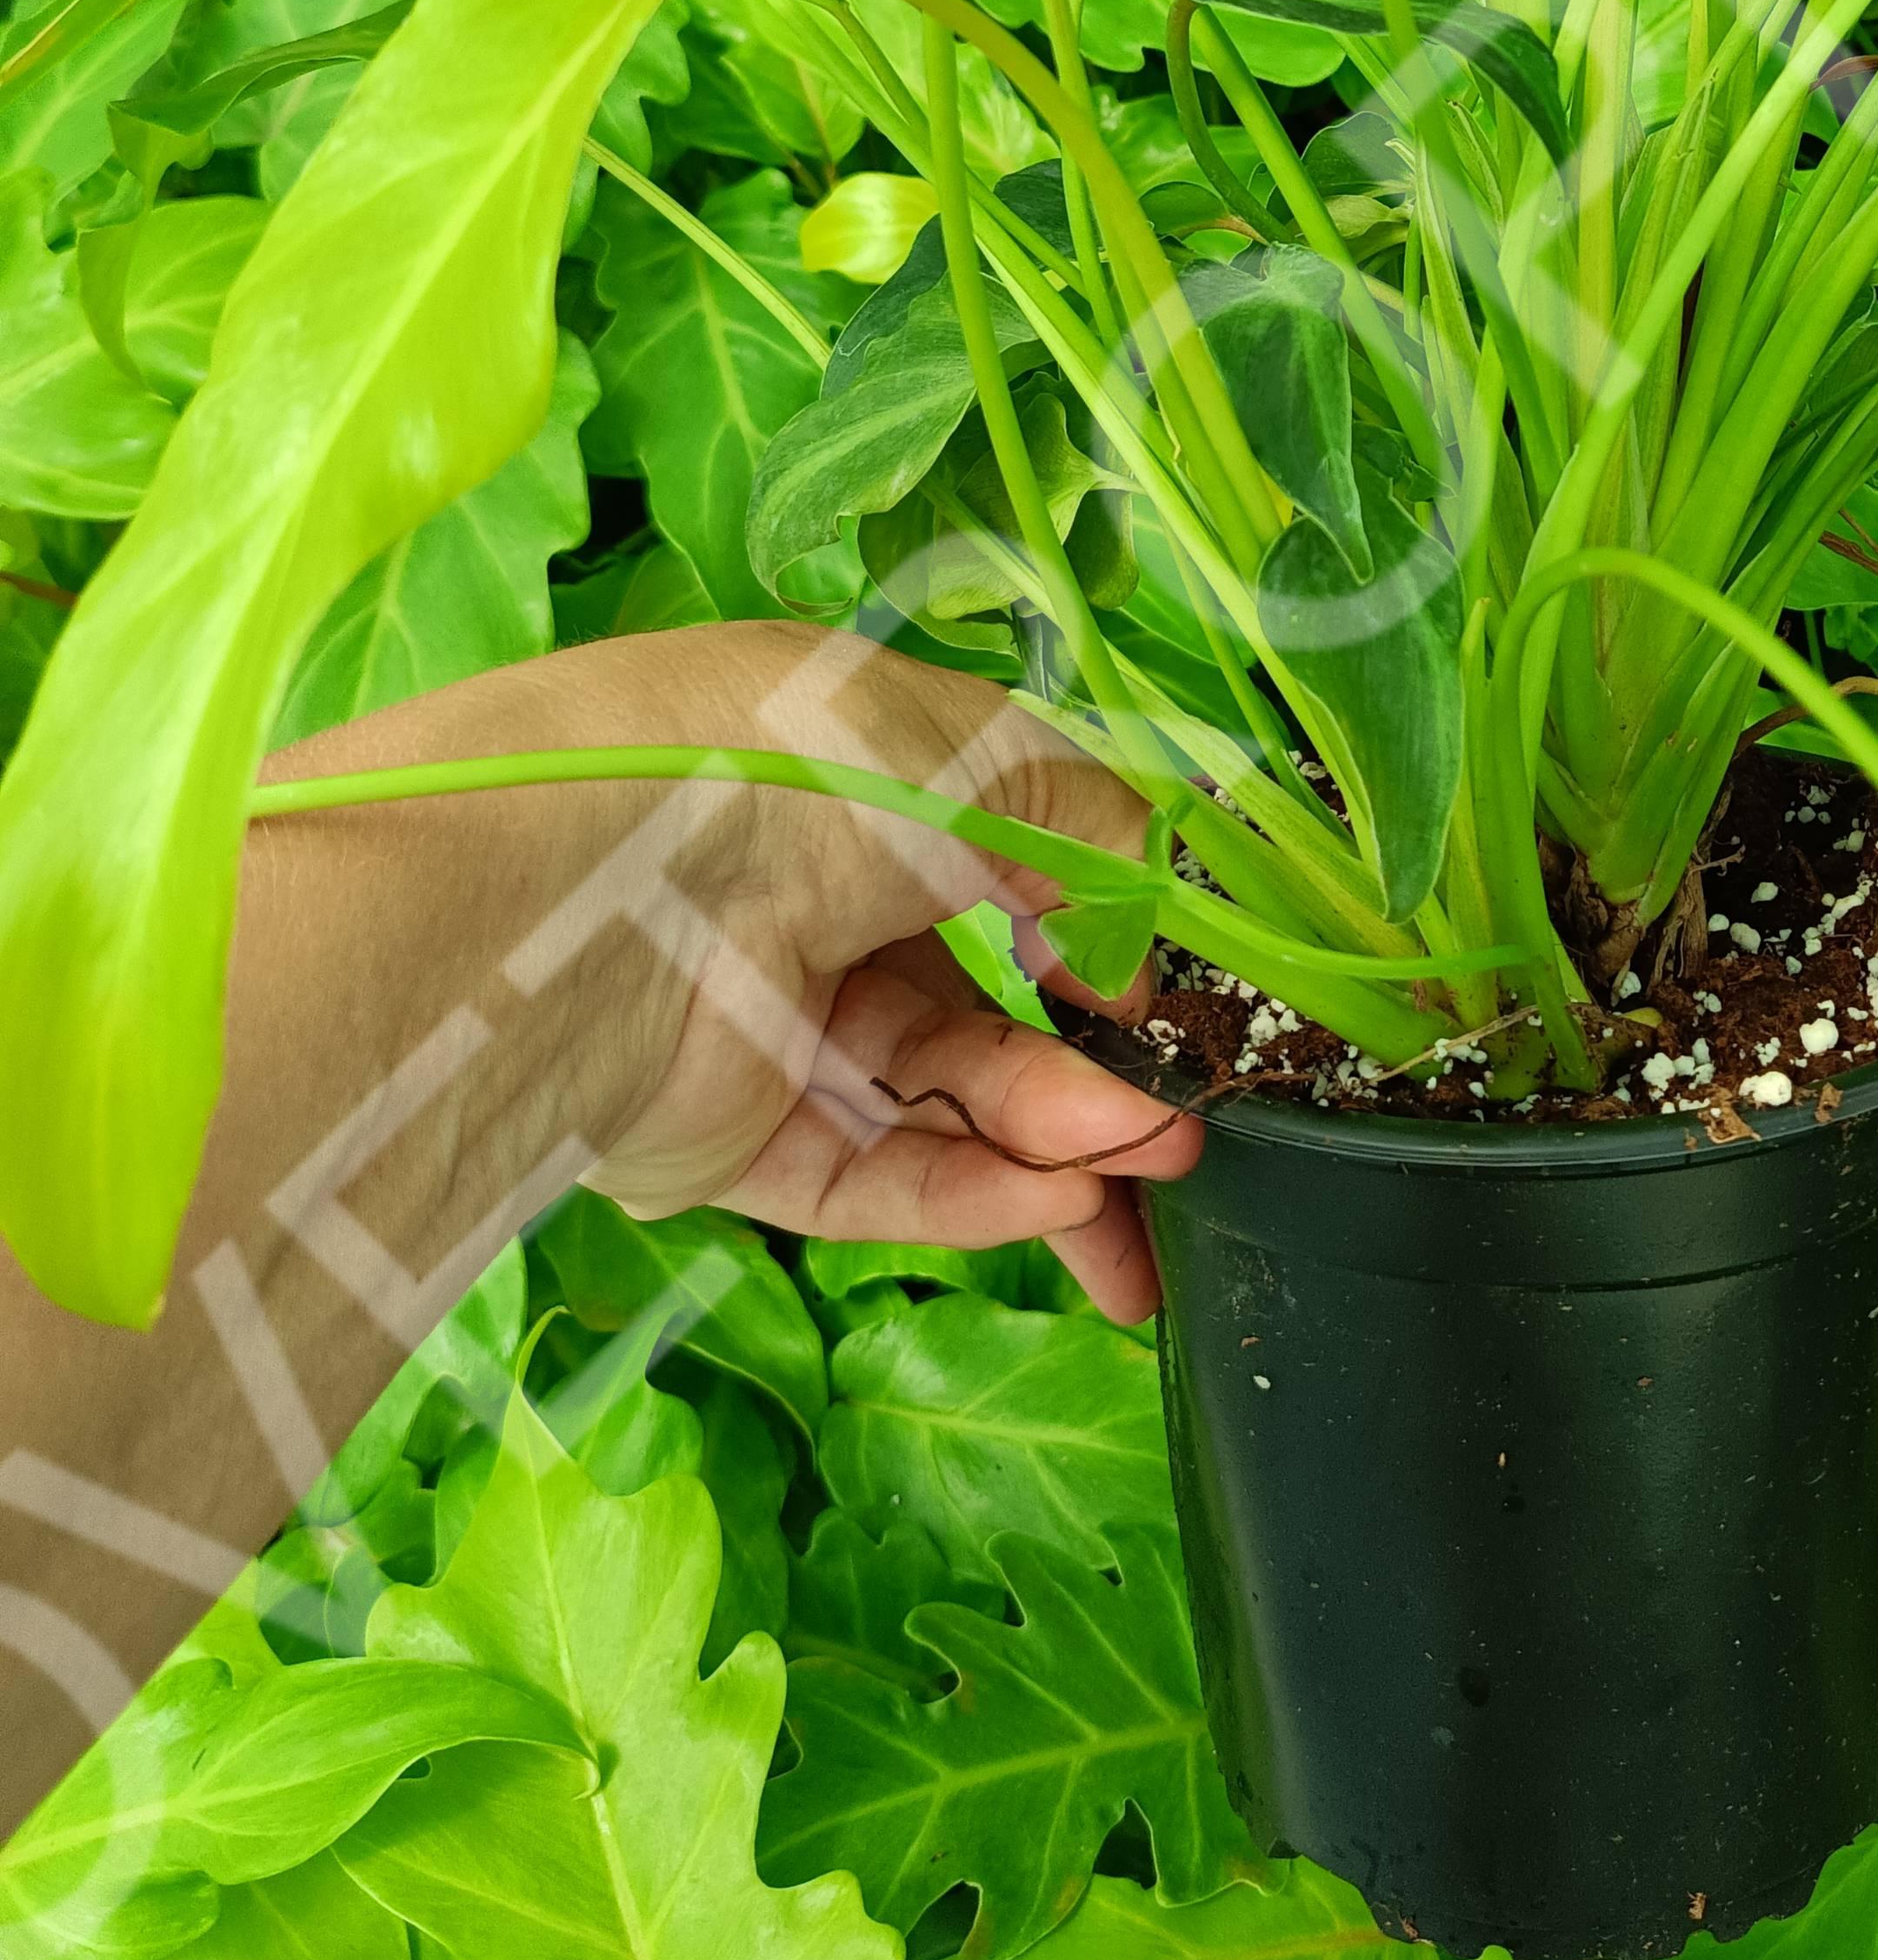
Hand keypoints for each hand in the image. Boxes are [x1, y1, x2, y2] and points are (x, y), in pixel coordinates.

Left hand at [256, 619, 1202, 1326]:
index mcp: (865, 791)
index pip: (1004, 882)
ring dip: (1055, 1139)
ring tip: (1148, 1167)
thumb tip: (1135, 955)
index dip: (1098, 950)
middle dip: (1096, 1087)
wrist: (609, 879)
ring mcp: (772, 1030)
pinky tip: (1061, 1201)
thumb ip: (1099, 841)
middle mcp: (818, 906)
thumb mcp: (990, 758)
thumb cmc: (808, 769)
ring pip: (939, 1108)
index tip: (1173, 1007)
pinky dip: (970, 1194)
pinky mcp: (727, 1140)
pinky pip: (866, 1176)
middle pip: (983, 1024)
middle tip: (1186, 1146)